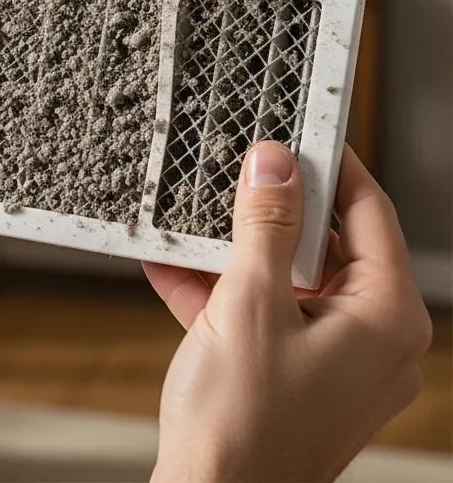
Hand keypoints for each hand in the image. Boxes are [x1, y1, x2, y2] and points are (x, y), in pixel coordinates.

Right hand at [144, 141, 431, 482]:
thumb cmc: (241, 425)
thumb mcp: (248, 303)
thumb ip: (264, 225)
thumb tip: (275, 162)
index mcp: (384, 319)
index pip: (369, 213)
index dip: (333, 165)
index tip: (299, 130)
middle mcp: (372, 339)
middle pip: (327, 243)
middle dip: (272, 207)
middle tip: (236, 167)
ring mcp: (334, 360)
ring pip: (289, 277)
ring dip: (235, 248)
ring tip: (193, 215)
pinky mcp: (296, 374)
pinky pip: (265, 312)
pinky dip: (223, 289)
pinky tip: (171, 265)